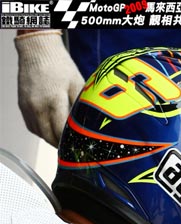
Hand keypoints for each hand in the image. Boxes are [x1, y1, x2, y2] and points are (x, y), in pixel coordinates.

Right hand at [15, 30, 84, 146]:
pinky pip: (32, 126)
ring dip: (50, 138)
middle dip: (61, 144)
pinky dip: (41, 131)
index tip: (76, 145)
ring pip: (40, 134)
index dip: (69, 142)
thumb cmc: (59, 65)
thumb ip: (80, 107)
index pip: (61, 132)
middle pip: (49, 137)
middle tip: (70, 145)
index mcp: (54, 101)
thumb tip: (87, 125)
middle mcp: (38, 106)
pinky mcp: (22, 105)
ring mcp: (28, 107)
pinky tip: (50, 127)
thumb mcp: (77, 85)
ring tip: (61, 138)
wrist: (38, 50)